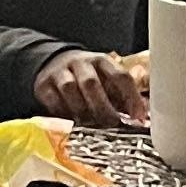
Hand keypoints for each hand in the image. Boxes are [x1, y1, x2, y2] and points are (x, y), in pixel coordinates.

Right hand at [34, 47, 148, 127]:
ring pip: (69, 89)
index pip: (120, 76)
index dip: (132, 98)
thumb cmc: (88, 78)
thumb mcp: (106, 80)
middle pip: (91, 84)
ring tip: (89, 125)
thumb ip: (121, 98)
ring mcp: (60, 72)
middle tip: (110, 124)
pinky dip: (63, 113)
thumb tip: (142, 119)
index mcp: (103, 61)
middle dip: (102, 108)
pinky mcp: (44, 84)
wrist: (54, 63)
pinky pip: (52, 100)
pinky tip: (72, 121)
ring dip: (81, 110)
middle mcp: (81, 63)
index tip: (139, 118)